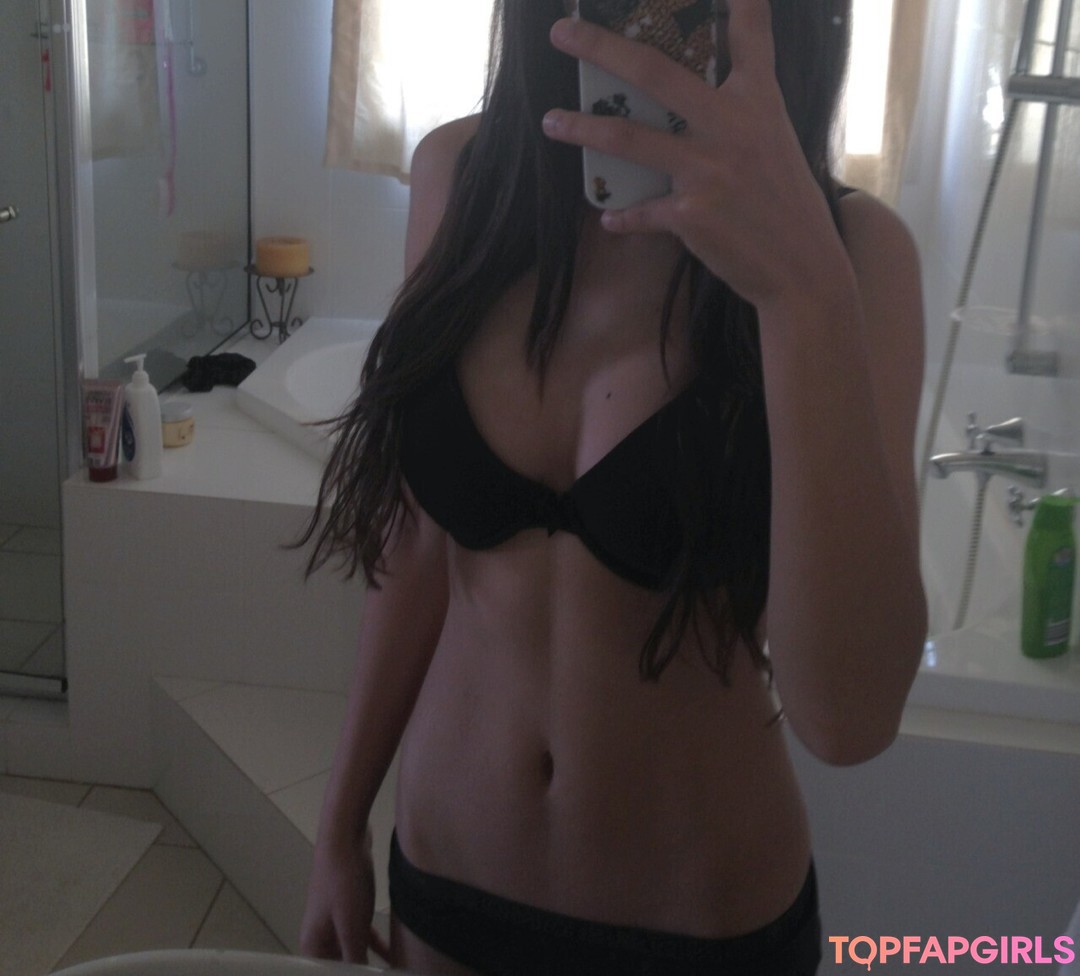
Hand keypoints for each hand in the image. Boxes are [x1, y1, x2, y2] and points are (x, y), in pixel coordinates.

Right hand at [299, 824, 391, 964]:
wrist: (345, 835)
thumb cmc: (344, 881)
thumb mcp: (351, 926)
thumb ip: (354, 957)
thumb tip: (359, 975)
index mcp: (312, 943)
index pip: (326, 975)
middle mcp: (319, 933)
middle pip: (338, 965)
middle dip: (359, 971)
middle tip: (382, 973)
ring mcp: (334, 918)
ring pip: (352, 948)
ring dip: (369, 960)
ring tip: (390, 969)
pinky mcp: (350, 904)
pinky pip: (361, 932)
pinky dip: (374, 943)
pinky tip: (391, 953)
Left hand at [543, 0, 849, 313]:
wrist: (803, 269)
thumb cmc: (788, 207)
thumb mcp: (775, 146)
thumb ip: (738, 117)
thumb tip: (694, 107)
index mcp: (759, 102)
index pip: (748, 34)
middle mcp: (732, 126)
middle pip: (655, 71)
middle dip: (601, 47)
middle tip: (562, 32)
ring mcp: (708, 170)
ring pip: (628, 138)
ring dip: (582, 127)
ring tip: (550, 121)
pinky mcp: (691, 214)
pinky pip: (641, 211)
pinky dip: (623, 215)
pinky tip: (608, 216)